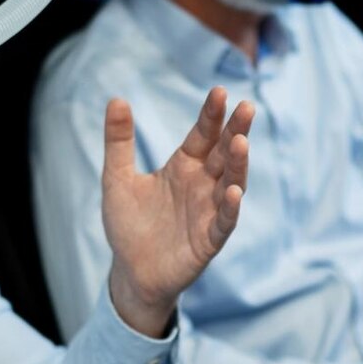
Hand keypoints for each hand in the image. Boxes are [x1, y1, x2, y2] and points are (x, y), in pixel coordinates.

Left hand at [103, 86, 253, 335]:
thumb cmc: (128, 224)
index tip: (220, 92)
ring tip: (241, 142)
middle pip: (223, 153)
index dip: (211, 115)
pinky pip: (224, 222)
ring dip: (238, 164)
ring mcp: (208, 211)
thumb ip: (119, 142)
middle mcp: (202, 185)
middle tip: (246, 107)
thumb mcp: (116, 178)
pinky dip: (230, 208)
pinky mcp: (208, 240)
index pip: (203, 135)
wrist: (130, 272)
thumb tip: (116, 99)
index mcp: (183, 166)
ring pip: (231, 183)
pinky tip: (234, 192)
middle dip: (235, 131)